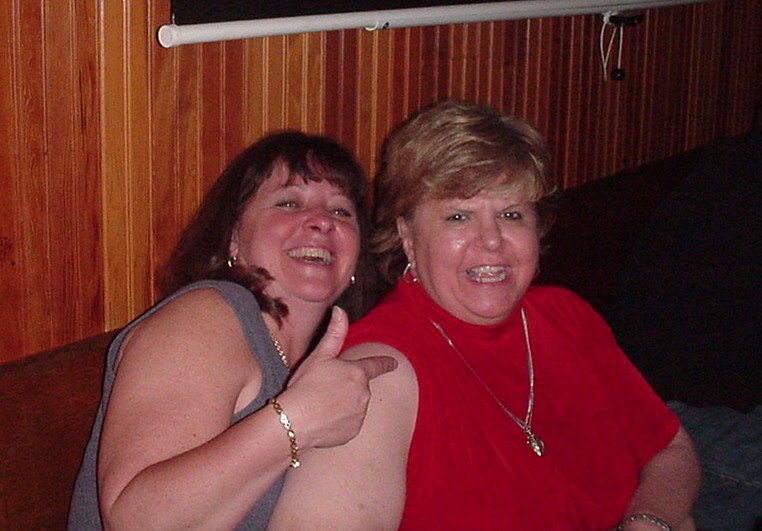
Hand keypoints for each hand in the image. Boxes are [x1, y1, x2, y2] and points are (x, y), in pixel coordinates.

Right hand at [278, 306, 397, 448]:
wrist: (294, 422)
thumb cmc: (305, 386)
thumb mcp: (319, 356)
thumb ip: (334, 334)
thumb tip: (341, 310)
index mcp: (357, 373)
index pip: (376, 365)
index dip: (385, 363)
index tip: (394, 364)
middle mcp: (364, 394)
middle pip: (360, 387)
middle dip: (348, 386)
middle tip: (324, 389)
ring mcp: (360, 415)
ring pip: (354, 406)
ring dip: (343, 404)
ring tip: (320, 405)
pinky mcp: (353, 432)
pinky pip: (349, 424)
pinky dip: (339, 421)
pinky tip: (322, 420)